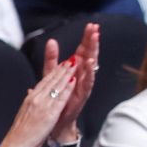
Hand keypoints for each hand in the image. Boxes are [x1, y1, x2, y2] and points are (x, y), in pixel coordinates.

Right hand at [0, 59, 76, 146]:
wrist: (15, 145)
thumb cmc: (19, 134)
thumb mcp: (24, 113)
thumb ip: (29, 102)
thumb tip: (30, 92)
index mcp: (30, 99)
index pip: (44, 82)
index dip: (53, 72)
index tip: (60, 64)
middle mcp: (36, 99)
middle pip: (51, 80)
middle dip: (62, 69)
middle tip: (71, 59)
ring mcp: (43, 105)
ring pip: (57, 86)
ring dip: (67, 74)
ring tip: (75, 65)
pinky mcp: (49, 113)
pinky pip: (61, 98)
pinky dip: (68, 88)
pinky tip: (74, 81)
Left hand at [43, 23, 98, 140]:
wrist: (55, 122)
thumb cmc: (55, 98)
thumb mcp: (50, 75)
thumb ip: (51, 59)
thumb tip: (51, 41)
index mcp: (74, 68)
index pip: (82, 49)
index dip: (86, 38)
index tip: (91, 25)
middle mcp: (82, 74)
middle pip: (88, 54)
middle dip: (92, 41)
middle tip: (95, 28)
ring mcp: (84, 84)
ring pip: (91, 65)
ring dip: (93, 51)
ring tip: (95, 40)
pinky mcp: (83, 94)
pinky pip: (88, 81)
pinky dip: (89, 72)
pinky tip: (90, 62)